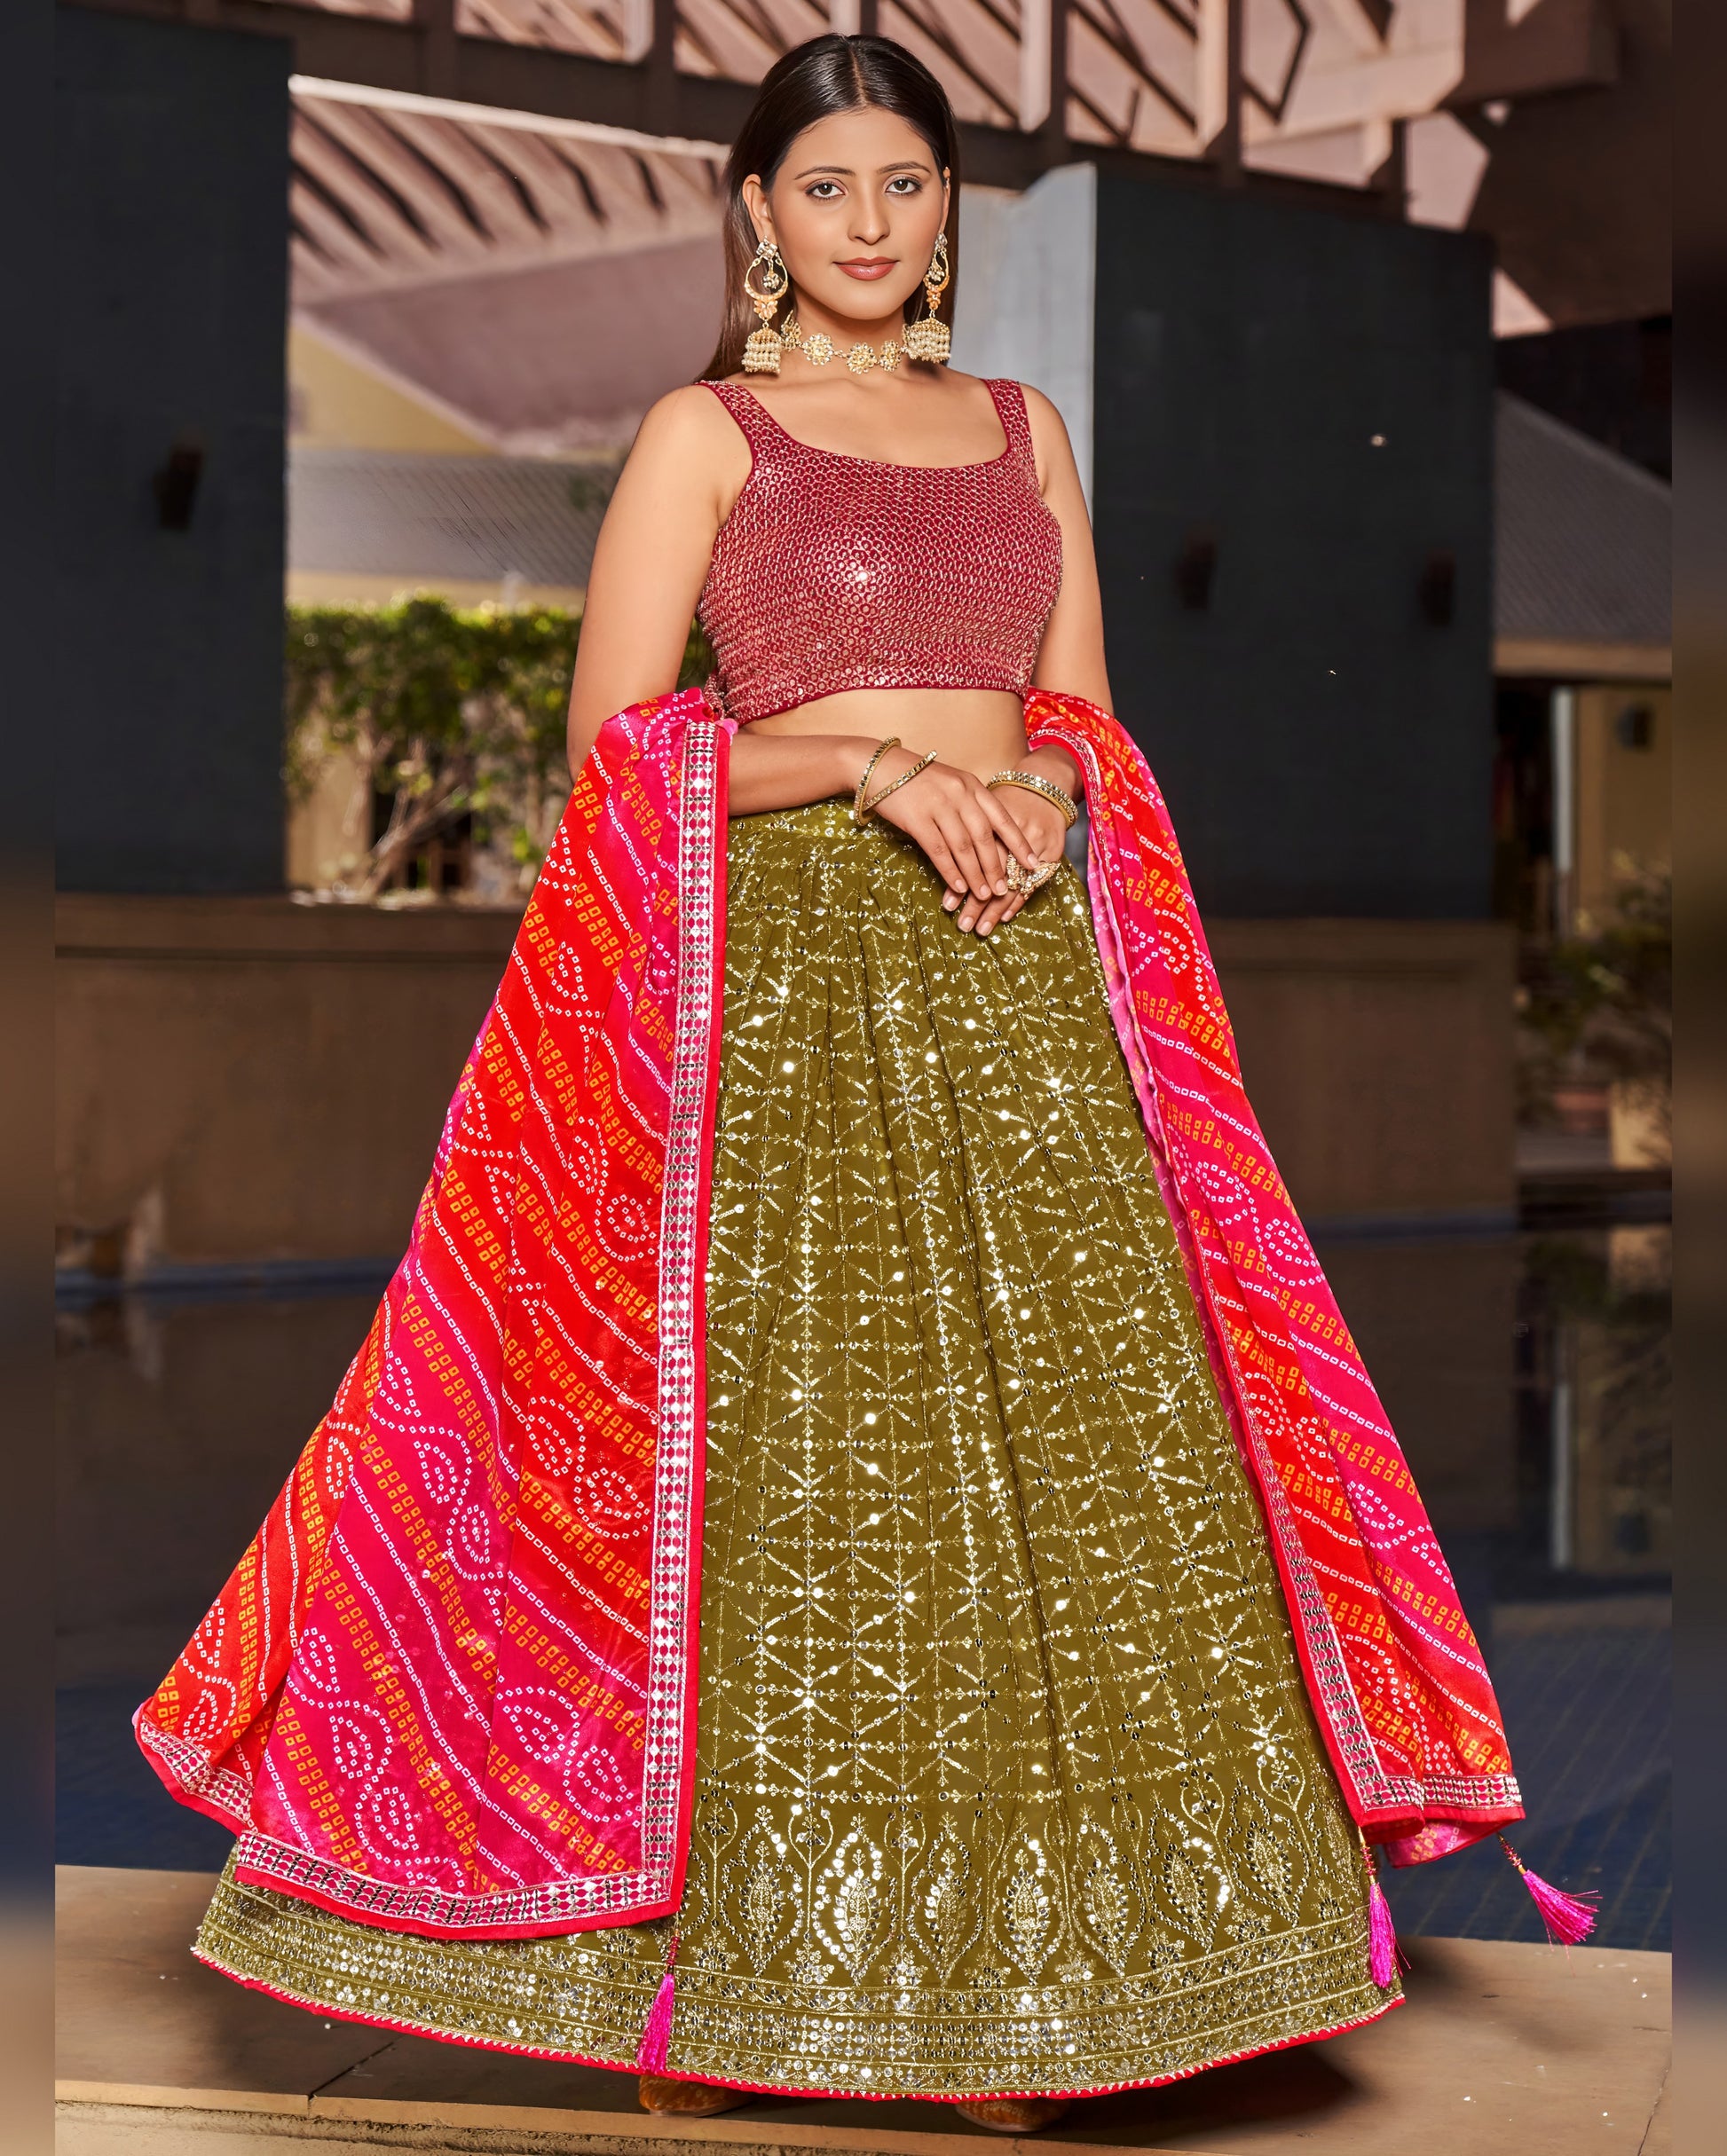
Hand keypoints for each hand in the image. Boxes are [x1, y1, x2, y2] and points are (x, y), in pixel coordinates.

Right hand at [861, 747, 1041, 935]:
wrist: (881, 767)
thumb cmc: (918, 780)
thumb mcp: (952, 784)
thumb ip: (970, 805)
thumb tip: (988, 841)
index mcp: (972, 786)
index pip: (1003, 818)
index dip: (1019, 843)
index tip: (1033, 864)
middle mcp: (960, 794)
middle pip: (984, 837)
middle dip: (997, 867)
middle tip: (1005, 890)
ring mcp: (939, 805)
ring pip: (963, 847)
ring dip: (975, 874)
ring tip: (983, 895)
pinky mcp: (917, 818)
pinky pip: (939, 850)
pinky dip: (950, 871)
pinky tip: (958, 887)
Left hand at [960, 754, 1077, 934]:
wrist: (1042, 783)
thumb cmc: (1002, 798)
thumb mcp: (979, 805)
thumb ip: (961, 828)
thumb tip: (938, 861)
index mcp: (993, 814)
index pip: (975, 856)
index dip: (961, 882)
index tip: (948, 906)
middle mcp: (1017, 828)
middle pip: (995, 873)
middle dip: (978, 903)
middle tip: (964, 925)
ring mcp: (1038, 840)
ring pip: (1014, 882)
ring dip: (997, 909)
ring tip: (981, 928)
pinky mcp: (1052, 850)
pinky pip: (1034, 882)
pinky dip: (1018, 901)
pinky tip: (1005, 917)